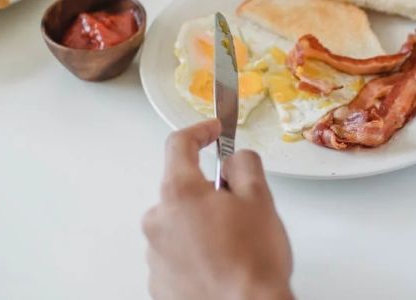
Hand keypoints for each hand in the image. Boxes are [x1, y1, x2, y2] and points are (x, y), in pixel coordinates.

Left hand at [142, 120, 293, 299]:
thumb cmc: (253, 261)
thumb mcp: (260, 199)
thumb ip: (244, 165)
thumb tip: (234, 160)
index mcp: (179, 193)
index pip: (179, 145)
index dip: (200, 131)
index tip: (214, 131)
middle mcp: (158, 221)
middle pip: (181, 190)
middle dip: (208, 192)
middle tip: (240, 208)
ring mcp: (155, 255)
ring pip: (179, 224)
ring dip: (201, 225)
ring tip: (234, 247)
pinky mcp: (158, 283)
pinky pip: (177, 255)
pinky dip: (196, 254)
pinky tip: (221, 266)